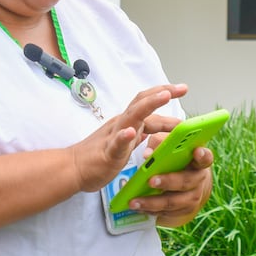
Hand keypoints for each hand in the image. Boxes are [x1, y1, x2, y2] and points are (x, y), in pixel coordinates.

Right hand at [68, 83, 187, 191]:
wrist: (72, 168)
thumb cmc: (99, 155)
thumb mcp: (127, 141)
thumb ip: (142, 133)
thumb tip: (160, 128)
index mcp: (127, 122)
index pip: (147, 104)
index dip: (164, 95)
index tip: (182, 90)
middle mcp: (121, 124)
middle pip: (142, 102)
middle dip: (163, 92)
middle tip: (182, 88)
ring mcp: (113, 136)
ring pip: (132, 116)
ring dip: (149, 105)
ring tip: (164, 96)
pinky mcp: (107, 152)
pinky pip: (116, 143)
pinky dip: (124, 136)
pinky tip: (131, 132)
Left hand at [131, 145, 214, 228]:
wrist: (183, 185)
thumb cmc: (173, 161)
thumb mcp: (167, 149)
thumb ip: (159, 144)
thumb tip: (147, 154)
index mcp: (197, 162)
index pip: (205, 158)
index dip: (202, 155)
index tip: (197, 151)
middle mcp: (198, 180)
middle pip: (185, 181)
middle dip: (167, 181)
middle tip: (151, 180)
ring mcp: (192, 197)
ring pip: (173, 201)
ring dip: (152, 202)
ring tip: (134, 201)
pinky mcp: (183, 211)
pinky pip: (165, 212)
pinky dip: (149, 210)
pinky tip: (137, 207)